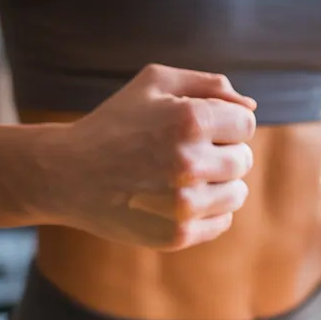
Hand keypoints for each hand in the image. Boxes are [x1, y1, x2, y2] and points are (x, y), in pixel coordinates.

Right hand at [43, 64, 256, 249]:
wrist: (68, 175)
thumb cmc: (116, 124)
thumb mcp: (154, 84)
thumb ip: (210, 85)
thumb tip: (252, 107)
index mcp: (188, 119)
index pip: (246, 123)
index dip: (224, 123)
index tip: (197, 129)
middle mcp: (189, 163)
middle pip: (243, 159)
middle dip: (220, 153)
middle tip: (183, 154)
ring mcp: (184, 205)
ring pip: (238, 193)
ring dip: (218, 184)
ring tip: (182, 178)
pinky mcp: (178, 235)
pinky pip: (222, 222)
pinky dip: (207, 212)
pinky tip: (175, 200)